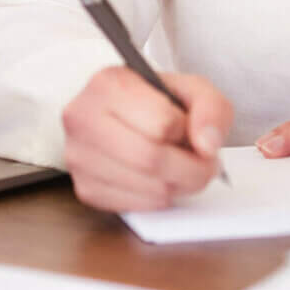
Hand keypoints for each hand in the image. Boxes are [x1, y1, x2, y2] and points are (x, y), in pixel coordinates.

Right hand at [62, 67, 232, 213]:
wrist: (125, 115)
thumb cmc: (157, 102)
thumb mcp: (192, 89)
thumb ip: (211, 108)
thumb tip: (207, 146)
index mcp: (109, 83)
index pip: (162, 122)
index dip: (187, 130)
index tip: (188, 128)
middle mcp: (83, 117)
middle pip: (151, 159)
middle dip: (191, 169)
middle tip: (205, 165)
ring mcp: (78, 155)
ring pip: (145, 186)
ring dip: (177, 185)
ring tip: (181, 169)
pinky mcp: (84, 187)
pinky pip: (133, 206)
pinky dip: (157, 199)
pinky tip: (159, 181)